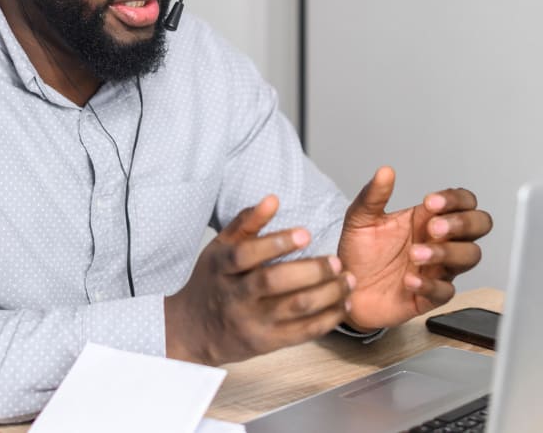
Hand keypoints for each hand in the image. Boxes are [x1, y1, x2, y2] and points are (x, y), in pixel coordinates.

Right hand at [165, 195, 354, 364]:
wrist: (194, 331)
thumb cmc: (212, 283)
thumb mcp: (219, 249)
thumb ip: (246, 223)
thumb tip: (273, 199)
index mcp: (221, 268)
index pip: (245, 254)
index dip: (275, 243)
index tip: (305, 233)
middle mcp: (235, 296)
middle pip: (273, 282)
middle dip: (311, 271)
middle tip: (336, 261)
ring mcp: (251, 322)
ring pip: (294, 308)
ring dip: (328, 294)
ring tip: (348, 280)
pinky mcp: (267, 343)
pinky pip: (302, 332)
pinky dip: (327, 318)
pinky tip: (342, 305)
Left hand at [337, 167, 491, 330]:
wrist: (346, 289)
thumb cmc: (359, 254)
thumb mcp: (360, 219)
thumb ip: (373, 196)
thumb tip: (385, 172)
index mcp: (427, 218)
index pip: (463, 201)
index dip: (455, 200)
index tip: (430, 202)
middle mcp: (439, 241)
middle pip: (479, 225)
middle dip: (463, 223)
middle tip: (433, 228)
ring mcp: (438, 268)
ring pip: (470, 256)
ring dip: (447, 252)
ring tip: (415, 254)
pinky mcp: (430, 296)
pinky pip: (446, 291)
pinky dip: (430, 285)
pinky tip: (409, 280)